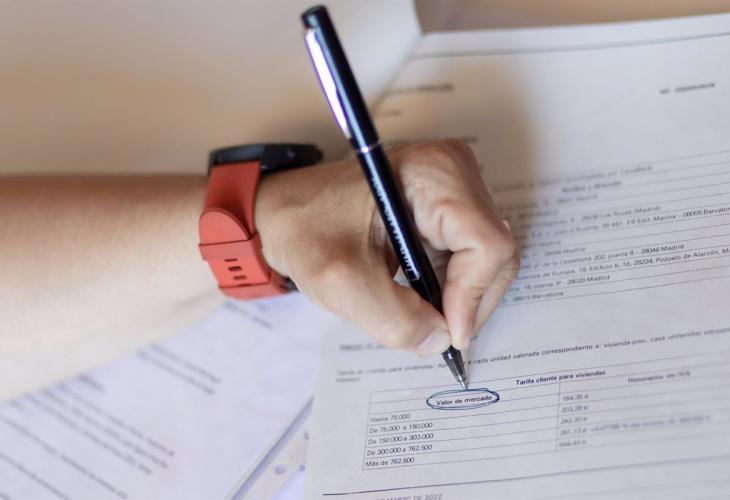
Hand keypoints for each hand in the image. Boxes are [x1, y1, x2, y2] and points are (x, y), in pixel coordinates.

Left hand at [256, 140, 518, 354]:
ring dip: (460, 297)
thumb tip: (442, 339)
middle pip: (494, 253)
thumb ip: (394, 319)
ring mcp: (456, 187)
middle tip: (434, 333)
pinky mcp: (450, 205)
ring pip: (487, 260)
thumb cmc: (306, 231)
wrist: (288, 212)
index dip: (472, 297)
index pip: (486, 245)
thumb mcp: (340, 282)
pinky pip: (471, 256)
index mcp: (433, 173)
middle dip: (468, 301)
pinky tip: (421, 297)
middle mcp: (455, 171)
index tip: (446, 333)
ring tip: (421, 314)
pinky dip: (453, 287)